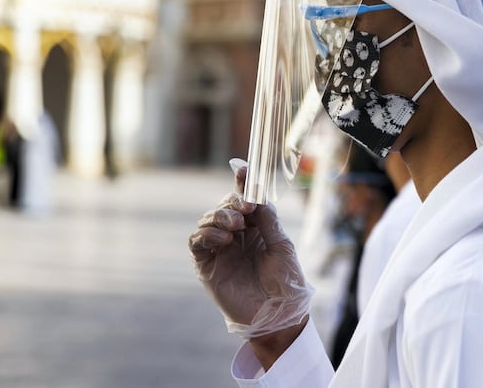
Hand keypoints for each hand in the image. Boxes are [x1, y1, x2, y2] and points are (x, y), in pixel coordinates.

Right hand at [189, 160, 312, 338]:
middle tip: (246, 209)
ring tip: (236, 227)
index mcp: (255, 227)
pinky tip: (224, 239)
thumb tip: (255, 191)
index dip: (242, 182)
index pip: (244, 199)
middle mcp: (236, 235)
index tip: (242, 168)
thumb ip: (267, 218)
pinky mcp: (206, 265)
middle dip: (233, 201)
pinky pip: (197, 241)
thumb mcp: (282, 244)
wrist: (278, 315)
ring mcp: (220, 249)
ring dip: (220, 216)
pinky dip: (207, 234)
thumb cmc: (285, 282)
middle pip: (224, 205)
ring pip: (208, 219)